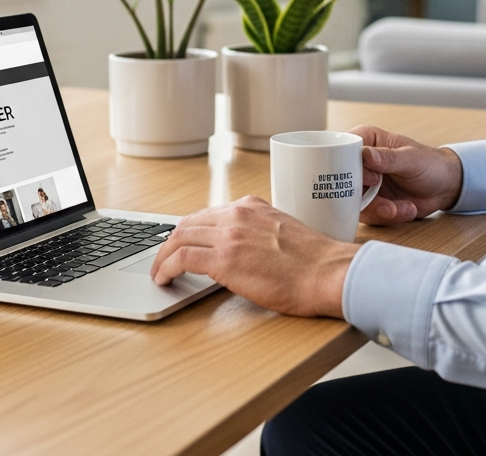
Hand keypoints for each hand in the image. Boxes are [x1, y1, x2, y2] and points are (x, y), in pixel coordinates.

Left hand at [150, 195, 357, 317]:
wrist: (326, 272)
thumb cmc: (314, 261)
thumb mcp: (283, 232)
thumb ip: (259, 232)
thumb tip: (246, 249)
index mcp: (252, 207)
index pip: (208, 214)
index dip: (190, 231)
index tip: (182, 243)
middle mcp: (237, 215)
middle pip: (188, 223)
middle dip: (170, 242)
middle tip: (163, 260)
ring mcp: (229, 235)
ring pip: (179, 238)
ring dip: (163, 256)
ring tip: (159, 273)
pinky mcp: (223, 259)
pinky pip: (181, 258)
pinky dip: (166, 268)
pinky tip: (164, 279)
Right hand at [352, 125, 463, 224]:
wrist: (444, 187)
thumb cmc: (429, 163)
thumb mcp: (411, 159)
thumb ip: (388, 158)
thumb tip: (366, 155)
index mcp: (366, 140)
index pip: (342, 151)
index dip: (350, 168)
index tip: (372, 180)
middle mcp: (360, 162)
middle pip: (344, 180)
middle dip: (365, 197)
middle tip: (388, 203)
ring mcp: (364, 184)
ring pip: (354, 202)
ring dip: (379, 210)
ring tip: (400, 209)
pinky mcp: (370, 202)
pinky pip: (368, 215)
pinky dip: (387, 216)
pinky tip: (406, 210)